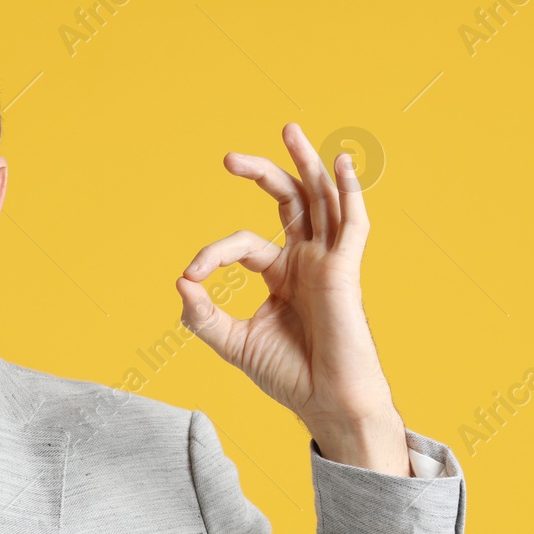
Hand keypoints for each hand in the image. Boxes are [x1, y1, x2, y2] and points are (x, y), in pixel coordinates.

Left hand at [174, 122, 410, 474]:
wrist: (326, 404)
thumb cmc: (289, 376)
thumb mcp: (232, 343)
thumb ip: (203, 316)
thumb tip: (181, 281)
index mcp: (282, 275)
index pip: (243, 244)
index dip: (212, 253)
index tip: (191, 276)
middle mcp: (307, 262)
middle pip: (289, 202)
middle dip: (262, 173)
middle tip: (228, 157)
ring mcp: (329, 263)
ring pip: (321, 200)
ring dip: (306, 164)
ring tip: (289, 129)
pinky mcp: (346, 272)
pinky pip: (353, 225)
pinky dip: (350, 193)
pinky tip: (342, 164)